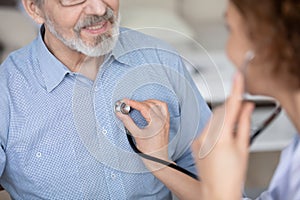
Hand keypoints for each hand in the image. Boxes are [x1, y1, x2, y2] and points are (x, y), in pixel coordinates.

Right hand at [116, 99, 170, 170]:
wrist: (158, 159)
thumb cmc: (149, 150)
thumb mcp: (136, 135)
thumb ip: (127, 122)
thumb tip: (121, 114)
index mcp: (156, 122)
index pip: (143, 107)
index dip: (133, 103)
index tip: (126, 101)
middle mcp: (163, 120)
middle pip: (150, 104)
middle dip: (139, 103)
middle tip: (130, 105)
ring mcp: (166, 121)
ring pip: (159, 104)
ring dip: (149, 102)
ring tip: (140, 105)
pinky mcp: (167, 123)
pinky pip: (164, 109)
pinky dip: (156, 106)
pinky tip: (150, 109)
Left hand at [193, 72, 253, 199]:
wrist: (216, 191)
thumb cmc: (232, 175)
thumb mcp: (243, 148)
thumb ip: (244, 123)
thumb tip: (246, 106)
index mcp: (222, 137)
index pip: (230, 107)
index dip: (235, 90)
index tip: (237, 76)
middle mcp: (207, 136)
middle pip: (220, 112)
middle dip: (230, 109)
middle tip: (242, 111)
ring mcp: (199, 139)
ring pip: (212, 119)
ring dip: (222, 120)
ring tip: (230, 134)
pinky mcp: (195, 143)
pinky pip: (206, 128)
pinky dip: (214, 128)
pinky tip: (219, 140)